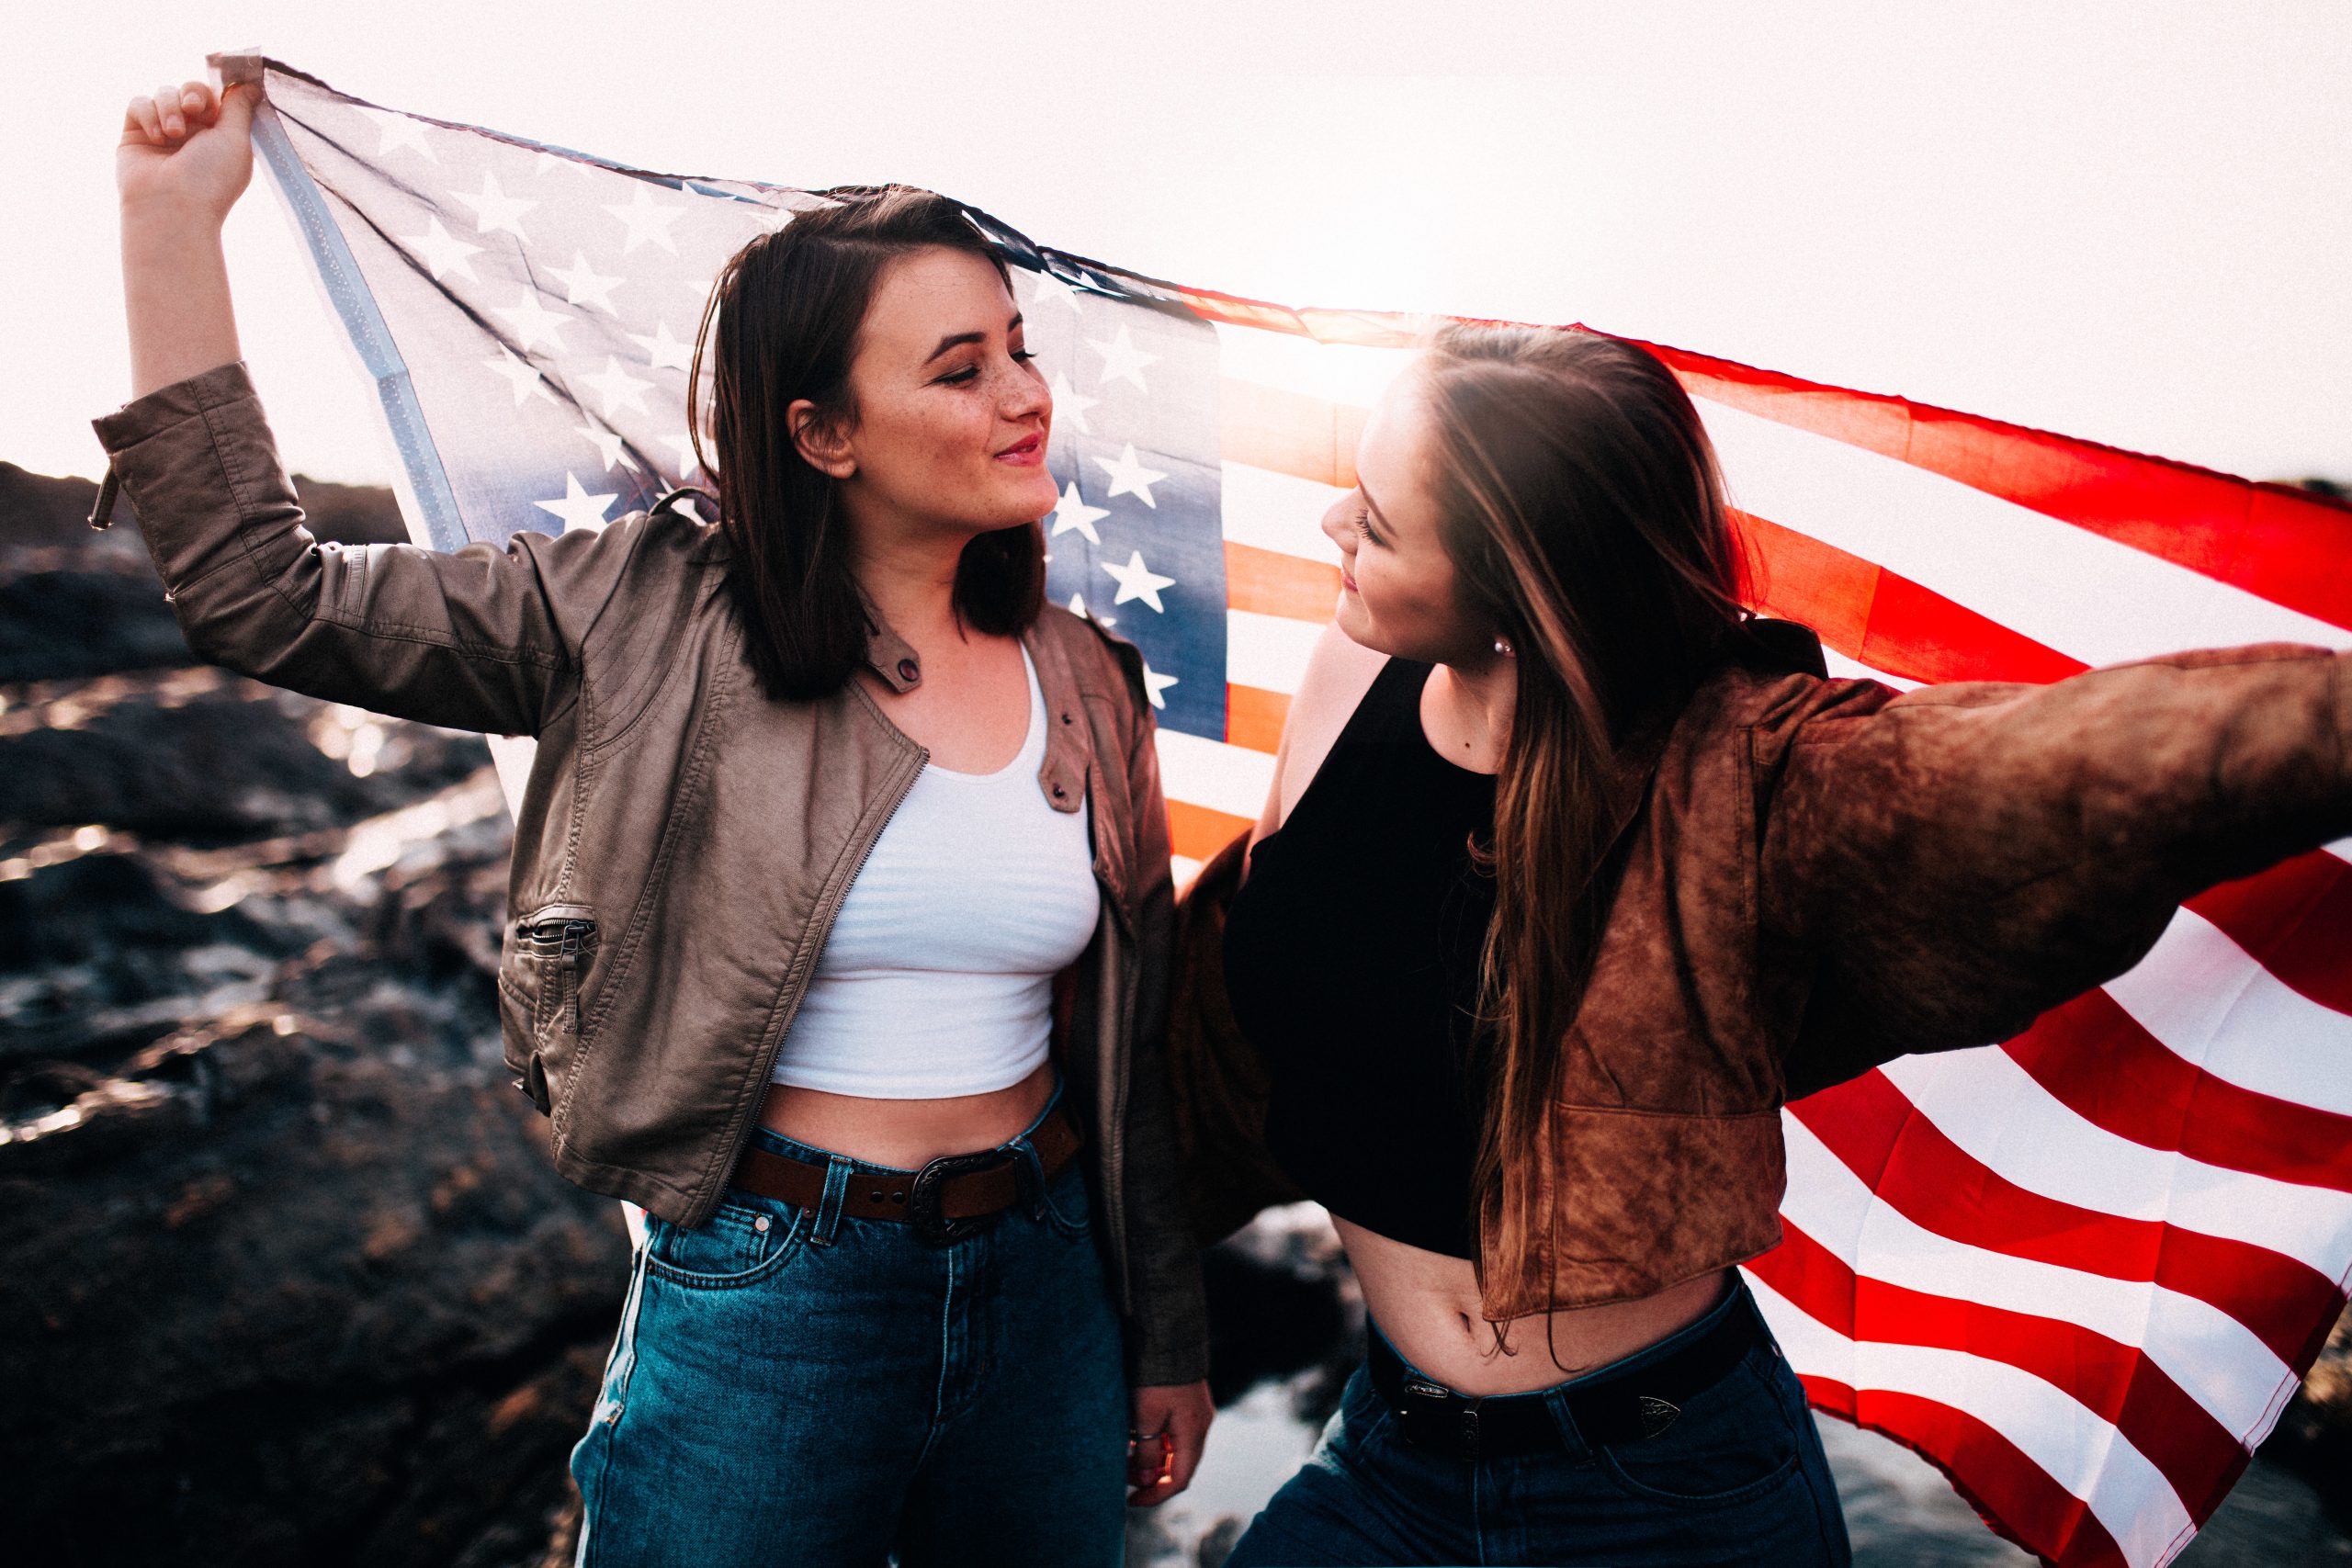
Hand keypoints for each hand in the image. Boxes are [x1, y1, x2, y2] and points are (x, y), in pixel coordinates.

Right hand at [117, 79, 254, 223]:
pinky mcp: (135, 134)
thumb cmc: (210, 177)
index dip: (216, 91)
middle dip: (193, 93)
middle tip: (194, 109)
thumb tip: (250, 86)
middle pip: (190, 89)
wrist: (171, 206)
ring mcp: (163, 133)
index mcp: (220, 137)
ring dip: (169, 107)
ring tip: (173, 134)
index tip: (218, 94)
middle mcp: (192, 134)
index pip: (216, 98)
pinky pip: (139, 103)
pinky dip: (148, 114)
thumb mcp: (236, 139)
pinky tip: (156, 137)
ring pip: (164, 93)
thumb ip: (239, 108)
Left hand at [1126, 1379, 1212, 1506]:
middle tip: (1123, 1474)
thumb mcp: (1146, 1418)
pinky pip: (1172, 1434)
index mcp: (1193, 1433)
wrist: (1168, 1337)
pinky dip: (1155, 1442)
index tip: (1132, 1500)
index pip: (1179, 1479)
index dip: (1156, 1494)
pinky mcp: (1186, 1404)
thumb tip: (1146, 1478)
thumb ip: (1147, 1452)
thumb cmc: (1156, 1378)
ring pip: (1174, 1450)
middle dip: (1150, 1475)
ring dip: (1151, 1458)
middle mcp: (1199, 1426)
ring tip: (1124, 1456)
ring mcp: (1195, 1414)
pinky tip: (1134, 1437)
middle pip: (1178, 1465)